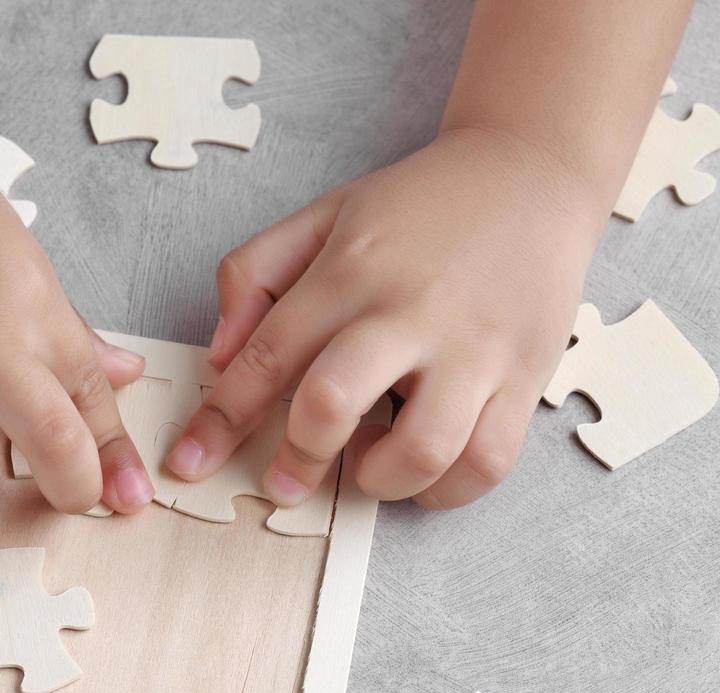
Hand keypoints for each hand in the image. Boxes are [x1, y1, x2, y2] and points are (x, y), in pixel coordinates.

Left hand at [165, 127, 602, 507]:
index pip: (266, 356)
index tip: (188, 465)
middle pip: (333, 401)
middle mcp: (410, 311)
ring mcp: (474, 348)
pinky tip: (424, 469)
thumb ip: (253, 274)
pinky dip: (447, 489)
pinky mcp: (526, 376)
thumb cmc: (416, 208)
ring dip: (379, 480)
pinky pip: (487, 462)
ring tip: (367, 465)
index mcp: (349, 271)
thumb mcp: (322, 215)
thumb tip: (217, 356)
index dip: (219, 420)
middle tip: (284, 481)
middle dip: (296, 457)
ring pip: (422, 448)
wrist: (532, 175)